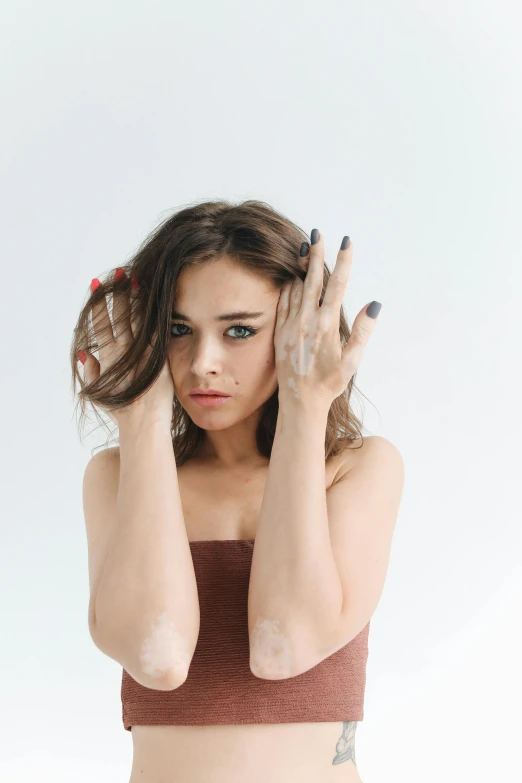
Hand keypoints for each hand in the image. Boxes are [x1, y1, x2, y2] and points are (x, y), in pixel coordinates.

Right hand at [79, 270, 175, 426]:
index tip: (97, 285)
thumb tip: (85, 352)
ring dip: (135, 298)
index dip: (99, 304)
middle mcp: (122, 352)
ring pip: (136, 319)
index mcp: (107, 358)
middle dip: (117, 293)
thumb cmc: (121, 412)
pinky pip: (157, 331)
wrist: (142, 424)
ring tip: (135, 279)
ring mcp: (141, 354)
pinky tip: (156, 299)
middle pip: (119, 316)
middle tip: (118, 273)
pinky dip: (155, 314)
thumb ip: (91, 371)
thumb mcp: (99, 393)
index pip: (101, 324)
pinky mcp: (159, 358)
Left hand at [274, 231, 380, 410]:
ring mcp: (291, 325)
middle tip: (318, 233)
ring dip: (302, 267)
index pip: (336, 285)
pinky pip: (283, 301)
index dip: (343, 261)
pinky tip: (291, 275)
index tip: (347, 241)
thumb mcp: (352, 362)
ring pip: (296, 287)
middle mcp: (307, 321)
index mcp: (326, 325)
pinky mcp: (280, 331)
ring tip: (305, 247)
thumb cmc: (329, 383)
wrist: (299, 401)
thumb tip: (375, 304)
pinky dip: (288, 285)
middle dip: (317, 254)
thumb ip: (363, 332)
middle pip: (313, 279)